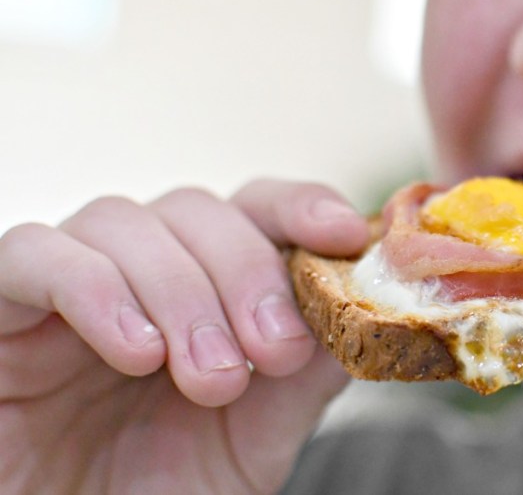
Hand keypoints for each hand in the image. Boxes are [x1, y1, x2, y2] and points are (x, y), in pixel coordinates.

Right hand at [0, 179, 368, 492]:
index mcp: (204, 290)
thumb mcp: (258, 437)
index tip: (343, 234)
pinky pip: (34, 256)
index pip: (253, 209)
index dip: (300, 206)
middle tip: (274, 353)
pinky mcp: (2, 312)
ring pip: (123, 221)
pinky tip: (137, 352)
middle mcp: (138, 276)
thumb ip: (308, 369)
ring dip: (180, 291)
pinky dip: (93, 289)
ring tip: (210, 379)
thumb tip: (365, 298)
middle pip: (195, 209)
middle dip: (247, 274)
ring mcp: (67, 288)